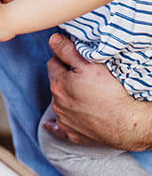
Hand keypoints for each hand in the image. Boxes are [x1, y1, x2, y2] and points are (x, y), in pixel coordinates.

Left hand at [44, 33, 151, 149]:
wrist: (126, 123)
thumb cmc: (110, 93)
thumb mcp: (89, 64)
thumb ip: (67, 50)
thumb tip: (53, 40)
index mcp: (59, 84)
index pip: (53, 63)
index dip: (63, 58)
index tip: (75, 58)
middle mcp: (57, 103)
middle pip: (56, 82)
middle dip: (65, 76)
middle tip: (82, 76)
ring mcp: (64, 120)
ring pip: (59, 102)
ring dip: (65, 97)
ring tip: (82, 94)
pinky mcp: (72, 135)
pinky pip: (58, 129)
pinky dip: (54, 125)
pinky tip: (49, 124)